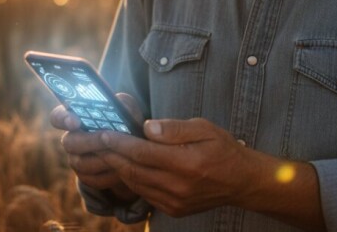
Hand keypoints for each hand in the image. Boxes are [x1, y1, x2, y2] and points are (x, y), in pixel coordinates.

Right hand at [49, 93, 142, 200]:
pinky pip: (92, 179)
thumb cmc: (126, 122)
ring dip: (103, 159)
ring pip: (81, 163)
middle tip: (107, 138)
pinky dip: (109, 175)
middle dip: (90, 141)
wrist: (134, 150)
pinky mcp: (86, 177)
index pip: (57, 117)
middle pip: (69, 142)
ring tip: (122, 154)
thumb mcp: (126, 108)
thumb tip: (119, 103)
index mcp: (74, 118)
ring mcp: (76, 160)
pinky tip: (123, 170)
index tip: (75, 121)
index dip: (62, 119)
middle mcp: (71, 139)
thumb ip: (122, 103)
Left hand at [98, 118, 254, 216]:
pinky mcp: (173, 209)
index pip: (143, 153)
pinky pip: (144, 194)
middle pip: (134, 170)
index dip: (120, 142)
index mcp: (186, 163)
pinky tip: (125, 167)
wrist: (241, 181)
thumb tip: (147, 128)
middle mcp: (178, 185)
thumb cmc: (223, 149)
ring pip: (136, 184)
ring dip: (118, 168)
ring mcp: (174, 201)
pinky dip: (131, 180)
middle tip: (95, 142)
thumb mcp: (205, 129)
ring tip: (105, 153)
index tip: (104, 133)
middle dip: (112, 155)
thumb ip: (175, 128)